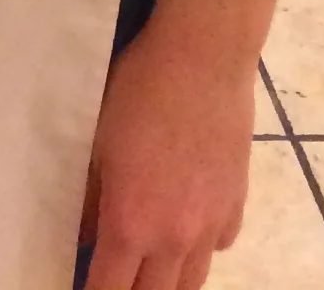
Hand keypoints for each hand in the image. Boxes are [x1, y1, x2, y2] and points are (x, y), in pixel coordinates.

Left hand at [79, 20, 252, 289]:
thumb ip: (90, 201)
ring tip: (152, 264)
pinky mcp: (238, 201)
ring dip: (169, 280)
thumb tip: (85, 237)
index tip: (86, 286)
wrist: (203, 56)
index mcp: (131, 224)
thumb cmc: (140, 91)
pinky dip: (203, 246)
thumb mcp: (97, 142)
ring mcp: (212, 223)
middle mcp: (174, 237)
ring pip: (193, 281)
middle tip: (118, 274)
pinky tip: (190, 222)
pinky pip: (220, 244)